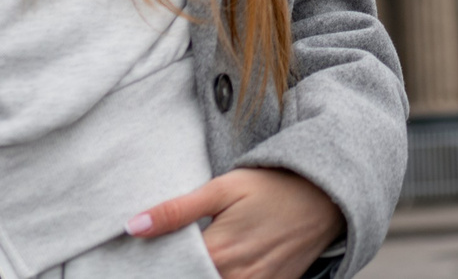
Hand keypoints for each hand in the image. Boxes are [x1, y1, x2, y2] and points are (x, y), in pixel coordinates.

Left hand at [128, 167, 343, 278]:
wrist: (324, 197)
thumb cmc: (272, 187)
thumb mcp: (224, 188)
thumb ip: (177, 210)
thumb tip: (133, 226)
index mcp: (218, 252)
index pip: (171, 273)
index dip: (155, 268)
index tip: (145, 262)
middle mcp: (236, 278)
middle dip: (178, 272)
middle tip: (169, 260)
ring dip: (202, 276)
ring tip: (197, 260)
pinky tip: (221, 267)